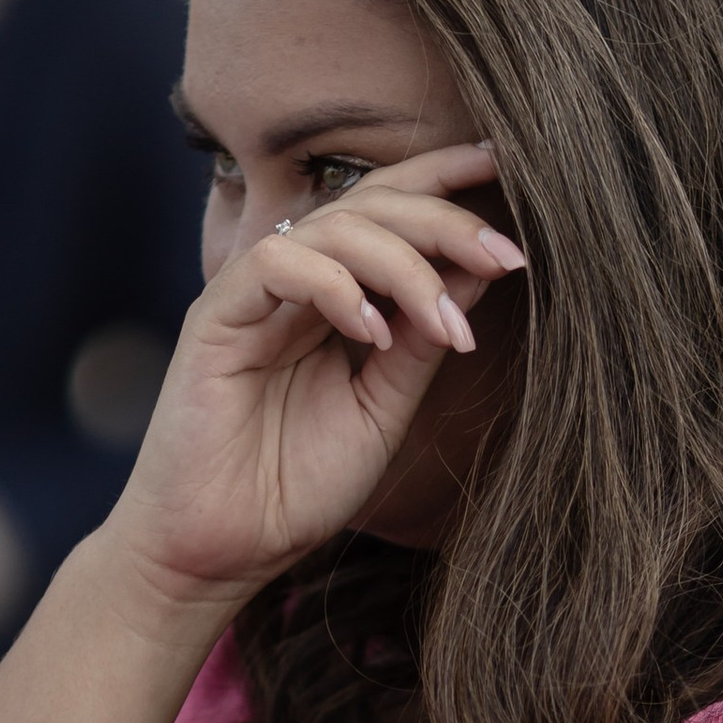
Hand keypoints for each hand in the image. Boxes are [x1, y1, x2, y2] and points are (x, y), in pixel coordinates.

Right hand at [100, 146, 526, 615]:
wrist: (222, 554)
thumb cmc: (294, 488)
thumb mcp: (383, 409)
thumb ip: (422, 342)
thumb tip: (480, 274)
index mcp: (336, 297)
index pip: (390, 212)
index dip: (444, 180)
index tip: (506, 168)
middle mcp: (296, 284)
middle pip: (371, 205)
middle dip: (445, 220)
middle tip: (506, 255)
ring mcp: (254, 296)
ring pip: (333, 226)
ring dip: (404, 263)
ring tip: (446, 323)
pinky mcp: (216, 317)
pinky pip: (277, 264)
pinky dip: (334, 286)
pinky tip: (373, 333)